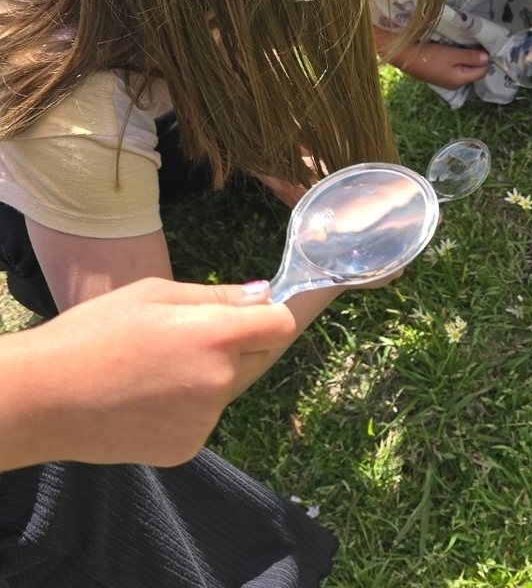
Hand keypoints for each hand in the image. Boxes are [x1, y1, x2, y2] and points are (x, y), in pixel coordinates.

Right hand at [2, 278, 296, 468]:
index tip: (248, 314)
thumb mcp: (154, 294)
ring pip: (229, 388)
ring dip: (212, 377)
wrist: (40, 400)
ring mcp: (205, 420)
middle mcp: (220, 381)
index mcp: (216, 336)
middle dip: (240, 345)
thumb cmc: (94, 333)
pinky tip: (147, 399)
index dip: (268, 317)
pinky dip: (189, 408)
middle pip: (259, 357)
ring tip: (158, 369)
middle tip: (190, 338)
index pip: (281, 325)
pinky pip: (205, 418)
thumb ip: (216, 297)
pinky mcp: (187, 448)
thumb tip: (264, 295)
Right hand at [394, 41, 488, 89]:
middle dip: (476, 57)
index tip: (484, 43)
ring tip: (465, 43)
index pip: (482, 71)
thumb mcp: (452, 55)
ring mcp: (447, 80)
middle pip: (473, 70)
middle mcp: (455, 83)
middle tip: (475, 41)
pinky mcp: (439, 74)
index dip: (485, 58)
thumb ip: (470, 57)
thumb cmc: (428, 56)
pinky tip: (454, 48)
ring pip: (464, 68)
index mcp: (460, 80)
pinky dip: (457, 58)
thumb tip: (488, 58)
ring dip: (466, 57)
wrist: (403, 56)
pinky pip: (455, 67)